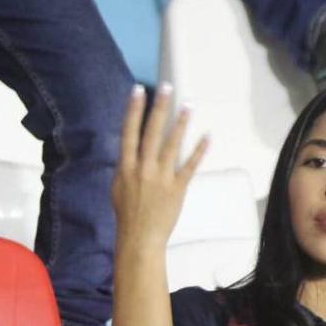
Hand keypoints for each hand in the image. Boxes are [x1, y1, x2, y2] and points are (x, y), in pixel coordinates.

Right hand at [112, 84, 208, 255]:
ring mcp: (162, 178)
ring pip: (172, 145)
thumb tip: (130, 150)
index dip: (133, 110)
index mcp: (126, 167)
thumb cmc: (127, 214)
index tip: (139, 91)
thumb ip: (126, 166)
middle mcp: (143, 168)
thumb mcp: (118, 186)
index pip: (129, 132)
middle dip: (159, 108)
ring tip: (188, 105)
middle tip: (166, 88)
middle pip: (152, 132)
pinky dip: (199, 151)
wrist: (140, 237)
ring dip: (180, 123)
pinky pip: (190, 166)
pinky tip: (207, 137)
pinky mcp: (178, 188)